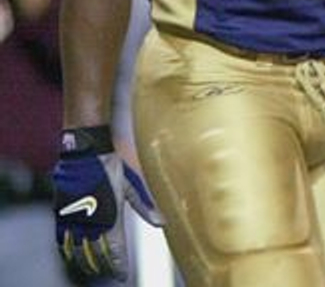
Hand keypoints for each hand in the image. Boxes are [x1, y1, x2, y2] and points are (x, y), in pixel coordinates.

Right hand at [53, 126, 162, 281]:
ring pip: (78, 252)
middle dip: (105, 266)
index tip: (122, 275)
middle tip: (112, 272)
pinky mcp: (61, 215)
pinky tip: (73, 256)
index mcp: (110, 216)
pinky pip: (63, 241)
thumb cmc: (111, 166)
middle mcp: (91, 222)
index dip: (119, 265)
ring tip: (96, 269)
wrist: (85, 152)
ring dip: (87, 263)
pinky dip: (68, 252)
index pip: (115, 250)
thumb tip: (162, 222)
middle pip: (97, 254)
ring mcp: (74, 220)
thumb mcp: (132, 185)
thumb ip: (145, 206)